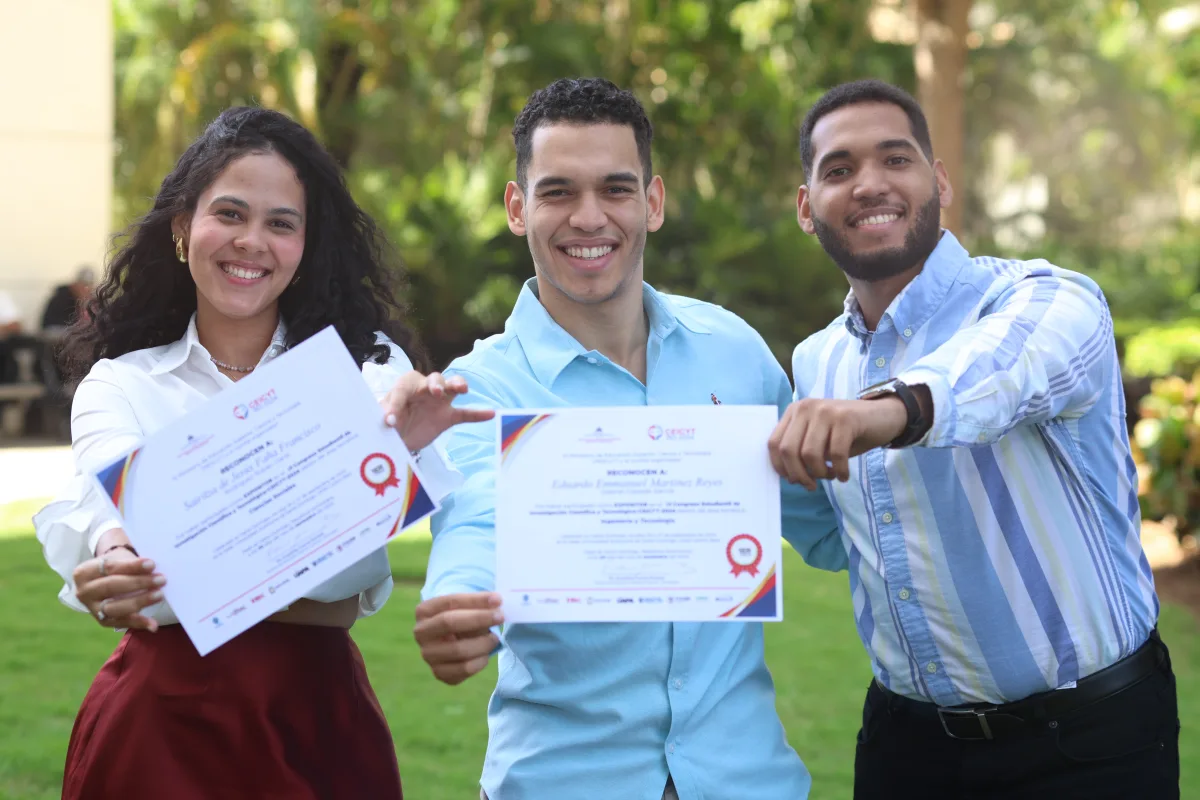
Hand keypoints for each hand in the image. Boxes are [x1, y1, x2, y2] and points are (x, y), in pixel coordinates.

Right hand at [73, 547, 164, 631]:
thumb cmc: (117, 568)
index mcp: (84, 572)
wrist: (106, 581)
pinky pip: (121, 623)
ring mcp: (92, 609)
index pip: (109, 567)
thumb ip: (133, 565)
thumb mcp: (120, 560)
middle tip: (161, 580)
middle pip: (111, 587)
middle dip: (138, 583)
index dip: (131, 566)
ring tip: (159, 595)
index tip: (152, 564)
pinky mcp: (103, 621)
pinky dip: (138, 623)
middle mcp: (84, 592)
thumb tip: (155, 569)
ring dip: (139, 602)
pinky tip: (153, 624)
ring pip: (114, 607)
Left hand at [382, 371, 494, 452]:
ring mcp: (439, 401)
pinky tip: (490, 413)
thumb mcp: (380, 418)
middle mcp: (425, 388)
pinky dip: (477, 413)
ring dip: (457, 385)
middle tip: (435, 393)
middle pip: (434, 379)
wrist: (397, 437)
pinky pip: (464, 413)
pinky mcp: (447, 416)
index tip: (390, 421)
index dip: (396, 403)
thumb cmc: (388, 422)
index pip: (404, 388)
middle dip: (436, 383)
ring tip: (462, 389)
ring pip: (452, 387)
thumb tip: (388, 420)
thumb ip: (385, 415)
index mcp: (406, 386)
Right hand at [413, 592, 502, 685]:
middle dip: (479, 619)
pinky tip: (485, 654)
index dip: (475, 600)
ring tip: (494, 638)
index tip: (497, 600)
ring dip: (483, 643)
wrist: (452, 639)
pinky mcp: (439, 673)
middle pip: (449, 623)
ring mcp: (428, 655)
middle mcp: (421, 633)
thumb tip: (496, 603)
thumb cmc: (462, 617)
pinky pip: (464, 669)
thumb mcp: (465, 606)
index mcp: (424, 610)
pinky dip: (480, 661)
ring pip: (458, 650)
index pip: (450, 602)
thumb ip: (478, 603)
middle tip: (500, 617)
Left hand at [768, 397, 907, 489]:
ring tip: (831, 476)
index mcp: (794, 412)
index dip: (780, 467)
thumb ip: (800, 452)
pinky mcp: (846, 418)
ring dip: (820, 473)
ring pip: (810, 454)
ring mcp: (825, 411)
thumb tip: (789, 477)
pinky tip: (844, 475)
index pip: (773, 443)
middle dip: (799, 475)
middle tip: (812, 485)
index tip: (794, 480)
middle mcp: (806, 407)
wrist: (883, 416)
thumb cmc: (847, 434)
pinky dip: (840, 471)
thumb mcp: (819, 440)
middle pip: (788, 450)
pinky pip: (836, 454)